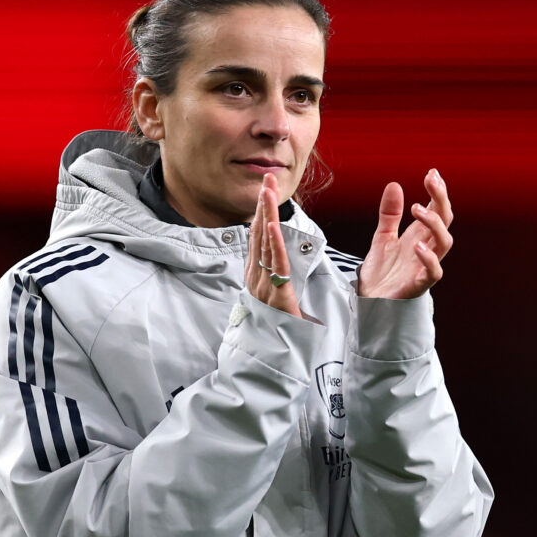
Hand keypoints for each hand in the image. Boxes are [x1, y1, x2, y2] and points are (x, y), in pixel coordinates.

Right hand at [246, 173, 301, 316]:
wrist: (276, 357)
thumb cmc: (280, 329)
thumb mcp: (276, 299)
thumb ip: (275, 279)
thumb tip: (277, 261)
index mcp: (256, 277)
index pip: (258, 238)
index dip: (262, 212)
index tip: (265, 190)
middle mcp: (256, 279)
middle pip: (259, 235)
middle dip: (264, 205)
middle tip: (267, 179)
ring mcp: (263, 287)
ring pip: (266, 245)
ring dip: (267, 216)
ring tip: (268, 191)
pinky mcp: (277, 296)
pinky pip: (276, 265)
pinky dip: (275, 243)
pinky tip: (274, 225)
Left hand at [358, 169, 453, 299]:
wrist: (370, 300)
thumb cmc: (382, 271)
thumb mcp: (382, 236)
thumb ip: (389, 213)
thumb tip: (394, 185)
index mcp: (420, 235)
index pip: (437, 210)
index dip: (438, 192)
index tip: (432, 173)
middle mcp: (427, 248)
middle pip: (445, 221)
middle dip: (440, 199)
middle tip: (430, 180)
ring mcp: (425, 266)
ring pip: (444, 243)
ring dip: (433, 223)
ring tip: (416, 209)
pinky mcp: (419, 284)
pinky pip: (433, 272)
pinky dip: (428, 258)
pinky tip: (417, 245)